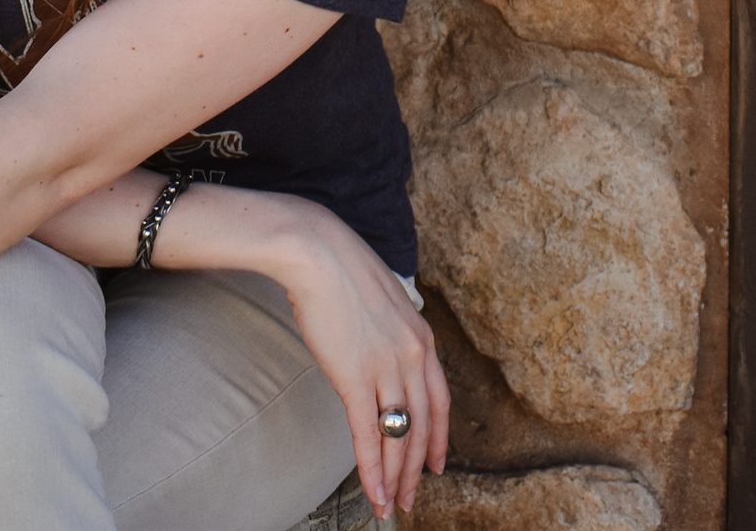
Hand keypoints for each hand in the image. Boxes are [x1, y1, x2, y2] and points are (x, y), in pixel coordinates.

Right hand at [277, 209, 448, 520]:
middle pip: (424, 425)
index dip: (439, 437)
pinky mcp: (357, 377)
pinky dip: (373, 469)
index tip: (437, 462)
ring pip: (400, 436)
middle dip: (418, 467)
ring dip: (397, 476)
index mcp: (421, 336)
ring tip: (392, 504)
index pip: (440, 399)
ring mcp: (387, 367)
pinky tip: (374, 492)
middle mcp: (413, 355)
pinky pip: (370, 435)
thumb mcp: (381, 297)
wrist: (316, 251)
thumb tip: (377, 348)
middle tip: (412, 495)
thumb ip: (388, 329)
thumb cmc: (338, 266)